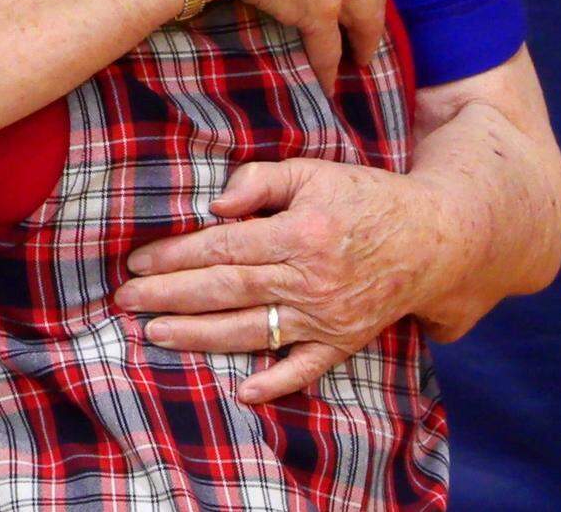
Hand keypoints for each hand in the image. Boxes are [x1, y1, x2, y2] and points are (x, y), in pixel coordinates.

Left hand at [113, 157, 440, 403]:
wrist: (434, 237)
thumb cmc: (364, 196)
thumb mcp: (313, 171)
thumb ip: (260, 180)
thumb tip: (215, 205)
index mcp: (300, 232)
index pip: (223, 246)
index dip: (176, 255)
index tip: (138, 260)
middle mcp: (310, 279)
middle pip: (227, 290)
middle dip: (170, 296)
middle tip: (126, 300)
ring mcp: (327, 316)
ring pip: (252, 330)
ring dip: (199, 336)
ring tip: (155, 333)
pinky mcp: (344, 341)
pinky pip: (306, 368)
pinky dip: (275, 382)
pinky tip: (241, 390)